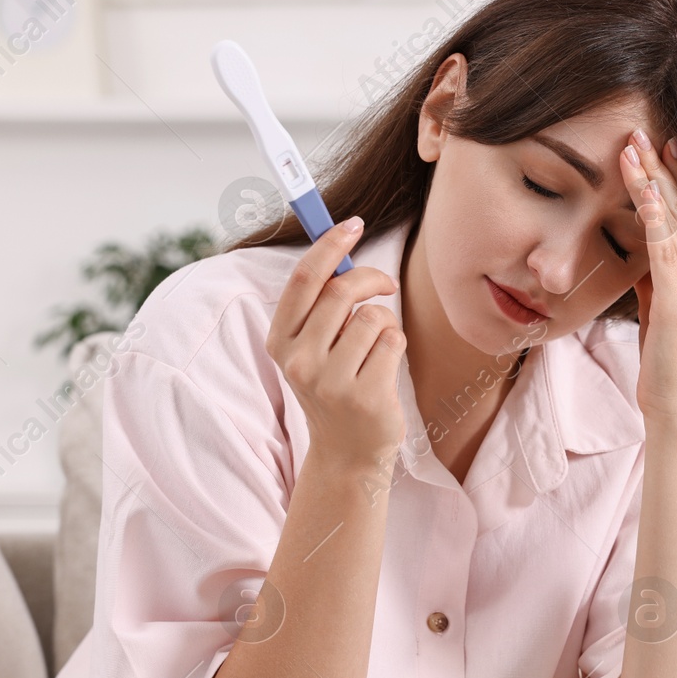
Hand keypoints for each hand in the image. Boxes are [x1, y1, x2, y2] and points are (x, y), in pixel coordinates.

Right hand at [265, 216, 406, 466]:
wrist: (347, 453)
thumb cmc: (336, 386)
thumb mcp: (314, 348)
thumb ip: (321, 306)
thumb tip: (342, 244)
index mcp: (280, 342)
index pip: (304, 280)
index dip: (330, 245)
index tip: (354, 224)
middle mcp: (299, 361)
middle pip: (341, 292)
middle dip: (371, 278)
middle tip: (386, 284)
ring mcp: (331, 382)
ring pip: (373, 317)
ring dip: (385, 323)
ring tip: (376, 350)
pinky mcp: (365, 396)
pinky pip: (393, 342)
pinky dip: (396, 346)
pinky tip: (384, 370)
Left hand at [619, 130, 676, 420]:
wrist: (676, 403)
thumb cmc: (665, 358)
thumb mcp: (658, 305)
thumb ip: (656, 272)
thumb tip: (640, 242)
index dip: (676, 177)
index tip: (659, 144)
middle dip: (662, 168)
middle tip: (641, 132)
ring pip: (676, 222)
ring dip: (652, 183)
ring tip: (632, 151)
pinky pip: (667, 251)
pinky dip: (657, 219)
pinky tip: (646, 194)